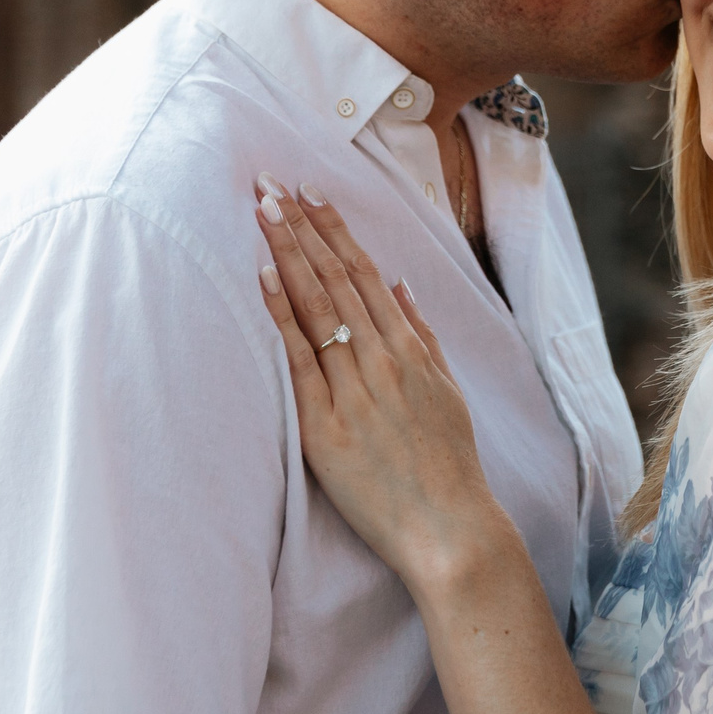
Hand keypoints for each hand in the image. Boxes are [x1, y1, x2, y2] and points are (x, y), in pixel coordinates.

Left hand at [252, 176, 511, 588]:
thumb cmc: (448, 465)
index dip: (335, 229)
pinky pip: (300, 359)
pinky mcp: (328, 427)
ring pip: (317, 305)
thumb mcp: (448, 390)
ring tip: (262, 209)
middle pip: (336, 277)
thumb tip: (401, 285)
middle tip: (270, 183)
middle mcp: (384, 359)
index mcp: (412, 350)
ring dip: (288, 251)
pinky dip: (282, 313)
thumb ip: (424, 335)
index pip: (367, 272)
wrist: (450, 530)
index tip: (310, 192)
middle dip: (302, 225)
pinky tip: (264, 275)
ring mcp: (356, 390)